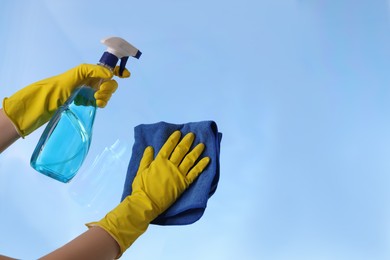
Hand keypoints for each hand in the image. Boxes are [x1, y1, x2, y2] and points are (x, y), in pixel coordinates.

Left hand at [2, 64, 129, 136]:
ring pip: (107, 93)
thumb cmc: (59, 87)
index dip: (118, 70)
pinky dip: (102, 102)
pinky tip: (95, 104)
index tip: (126, 75)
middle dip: (109, 87)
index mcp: (89, 72)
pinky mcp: (89, 103)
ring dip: (105, 96)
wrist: (47, 105)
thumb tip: (109, 74)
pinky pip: (102, 102)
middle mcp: (92, 81)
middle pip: (110, 82)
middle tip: (99, 92)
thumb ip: (92, 71)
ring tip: (95, 99)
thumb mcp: (75, 75)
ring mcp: (91, 92)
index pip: (107, 69)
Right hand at [87, 131, 209, 257]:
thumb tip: (149, 148)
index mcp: (159, 161)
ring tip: (202, 145)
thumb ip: (146, 159)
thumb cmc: (141, 188)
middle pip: (181, 150)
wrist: (146, 203)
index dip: (174, 139)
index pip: (168, 146)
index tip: (179, 133)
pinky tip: (207, 159)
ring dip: (196, 151)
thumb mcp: (140, 171)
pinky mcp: (184, 183)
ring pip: (190, 159)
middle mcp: (170, 165)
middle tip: (192, 135)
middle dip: (187, 141)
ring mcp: (178, 174)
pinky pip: (195, 172)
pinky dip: (201, 165)